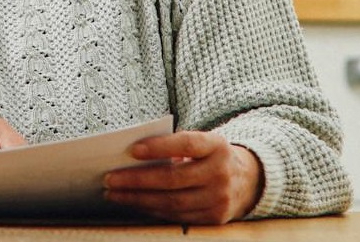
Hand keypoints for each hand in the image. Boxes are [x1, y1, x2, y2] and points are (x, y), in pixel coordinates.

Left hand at [101, 130, 263, 224]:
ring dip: (138, 199)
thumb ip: (175, 144)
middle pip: (173, 179)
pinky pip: (177, 215)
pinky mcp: (214, 218)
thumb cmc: (211, 155)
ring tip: (115, 193)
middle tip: (110, 179)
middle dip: (137, 180)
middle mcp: (220, 173)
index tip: (131, 150)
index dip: (159, 147)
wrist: (249, 180)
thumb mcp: (202, 141)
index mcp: (216, 146)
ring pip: (172, 202)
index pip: (186, 144)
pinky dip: (152, 209)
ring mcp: (219, 199)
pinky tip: (135, 203)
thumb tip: (134, 154)